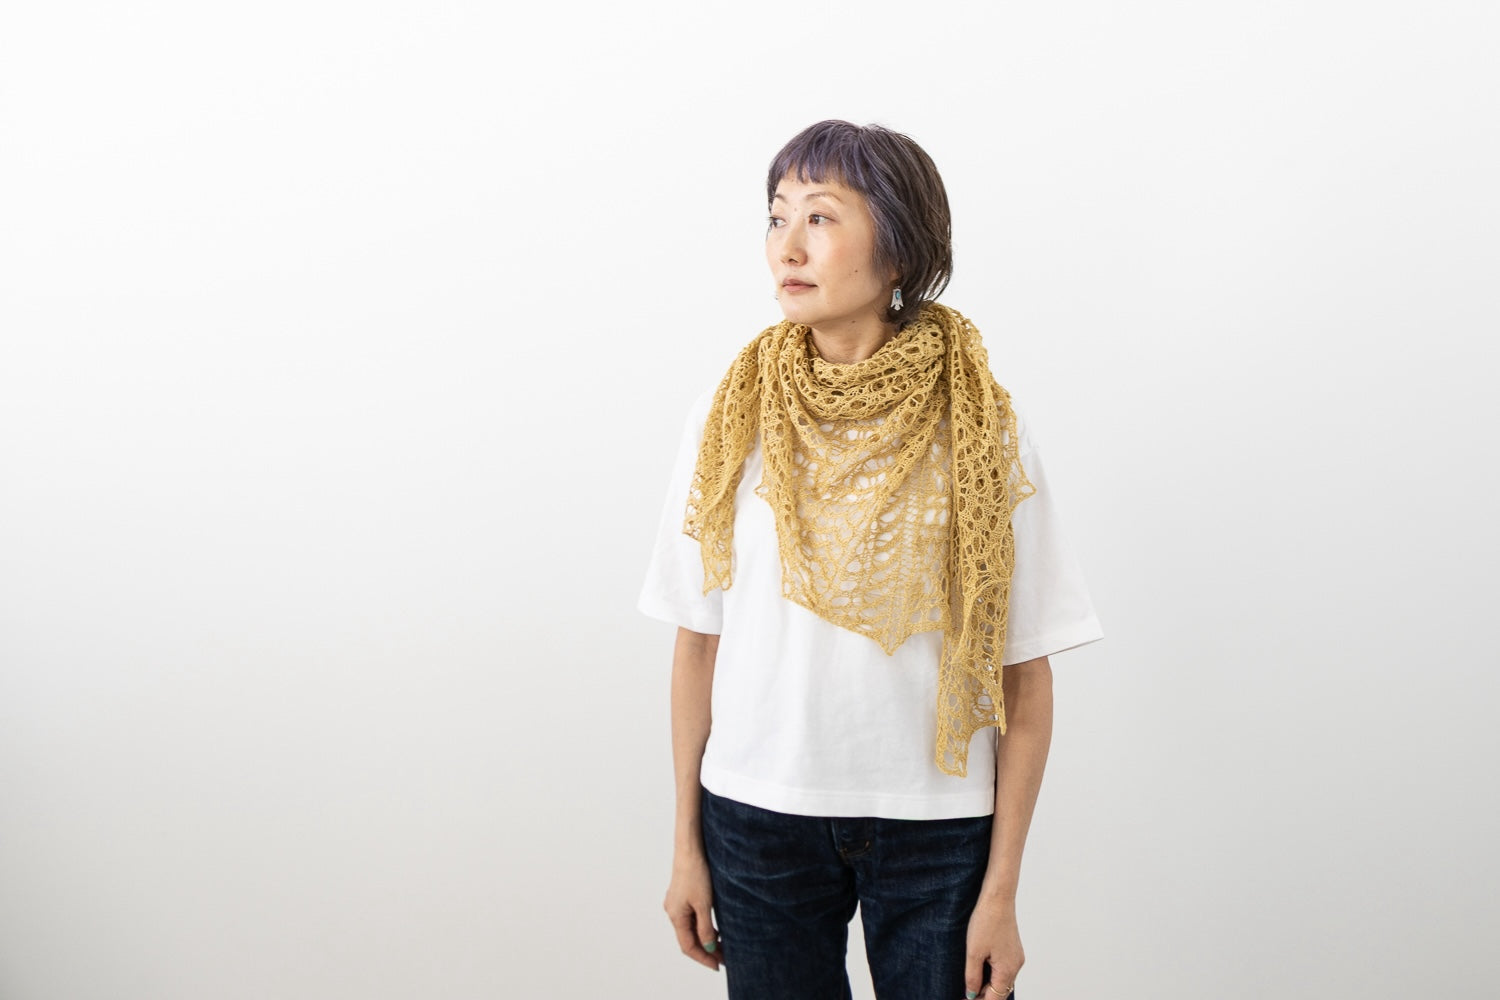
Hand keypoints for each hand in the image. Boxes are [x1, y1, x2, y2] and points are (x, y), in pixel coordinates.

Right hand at [664, 852, 720, 970]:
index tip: (717, 966)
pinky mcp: (682, 896)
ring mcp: (676, 904)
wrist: (690, 849)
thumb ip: (705, 929)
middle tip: (724, 959)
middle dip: (706, 950)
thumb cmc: (696, 874)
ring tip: (723, 947)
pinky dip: (703, 927)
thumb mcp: (704, 904)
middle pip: (689, 939)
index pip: (688, 946)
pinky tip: (715, 929)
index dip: (703, 958)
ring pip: (691, 929)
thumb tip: (708, 948)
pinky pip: (691, 919)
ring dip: (705, 939)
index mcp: (675, 916)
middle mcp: (673, 912)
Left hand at [963, 896, 1021, 997]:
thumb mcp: (974, 952)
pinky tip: (980, 971)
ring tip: (970, 985)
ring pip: (1002, 981)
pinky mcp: (1013, 949)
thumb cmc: (986, 921)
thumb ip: (972, 977)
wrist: (998, 898)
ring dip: (987, 986)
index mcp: (1008, 970)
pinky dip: (992, 975)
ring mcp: (1016, 957)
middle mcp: (1016, 966)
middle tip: (965, 995)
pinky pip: (1004, 969)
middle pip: (1000, 991)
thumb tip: (972, 995)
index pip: (995, 998)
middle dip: (983, 996)